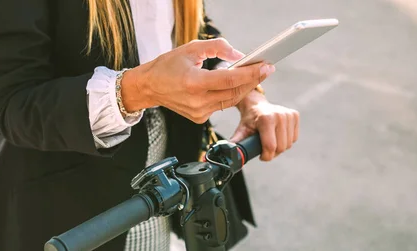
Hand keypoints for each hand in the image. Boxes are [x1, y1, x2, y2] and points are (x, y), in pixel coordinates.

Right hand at [120, 38, 274, 122]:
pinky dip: (231, 94)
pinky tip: (239, 85)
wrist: (149, 87)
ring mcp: (198, 112)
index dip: (250, 73)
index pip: (229, 79)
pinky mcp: (199, 118)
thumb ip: (217, 48)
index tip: (266, 66)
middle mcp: (197, 101)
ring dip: (245, 88)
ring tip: (257, 75)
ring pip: (230, 100)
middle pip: (234, 92)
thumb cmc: (168, 65)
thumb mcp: (191, 49)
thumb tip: (240, 56)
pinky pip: (221, 105)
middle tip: (267, 69)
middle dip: (253, 80)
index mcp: (193, 82)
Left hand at [230, 91, 299, 160]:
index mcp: (266, 119)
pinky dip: (287, 141)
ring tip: (270, 142)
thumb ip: (236, 143)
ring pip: (289, 144)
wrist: (256, 104)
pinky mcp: (295, 115)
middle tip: (265, 150)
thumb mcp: (241, 130)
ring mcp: (288, 114)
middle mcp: (279, 115)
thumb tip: (230, 154)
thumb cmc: (249, 120)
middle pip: (281, 147)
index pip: (270, 146)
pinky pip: (294, 138)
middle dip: (272, 153)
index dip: (266, 156)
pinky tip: (278, 135)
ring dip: (280, 148)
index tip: (261, 156)